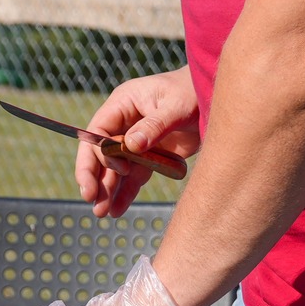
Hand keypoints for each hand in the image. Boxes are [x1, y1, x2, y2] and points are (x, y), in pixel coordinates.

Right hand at [77, 67, 200, 215]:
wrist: (213, 98)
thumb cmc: (193, 92)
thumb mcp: (176, 106)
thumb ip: (154, 125)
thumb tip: (130, 145)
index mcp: (124, 103)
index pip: (98, 130)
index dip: (99, 152)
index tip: (116, 170)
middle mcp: (124, 122)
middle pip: (101, 152)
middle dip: (94, 176)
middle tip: (91, 199)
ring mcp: (136, 140)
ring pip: (115, 168)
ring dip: (108, 189)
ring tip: (101, 213)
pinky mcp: (150, 155)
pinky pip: (133, 176)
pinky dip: (126, 193)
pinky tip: (117, 209)